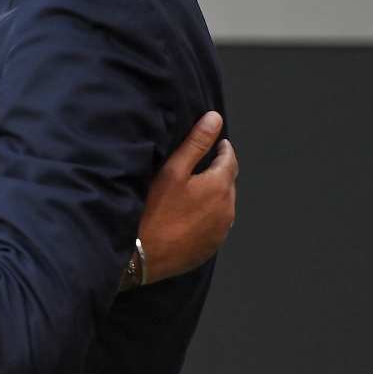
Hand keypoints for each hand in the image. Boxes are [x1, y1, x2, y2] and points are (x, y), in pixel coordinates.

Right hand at [139, 112, 237, 283]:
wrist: (142, 255)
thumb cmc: (154, 209)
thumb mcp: (172, 171)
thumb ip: (196, 143)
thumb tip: (215, 118)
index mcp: (220, 186)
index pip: (230, 160)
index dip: (222, 149)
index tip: (216, 144)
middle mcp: (228, 209)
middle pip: (228, 183)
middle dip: (218, 171)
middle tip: (200, 166)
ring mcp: (220, 231)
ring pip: (223, 205)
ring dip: (214, 195)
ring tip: (193, 190)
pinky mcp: (211, 247)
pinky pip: (215, 224)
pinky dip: (207, 215)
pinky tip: (189, 214)